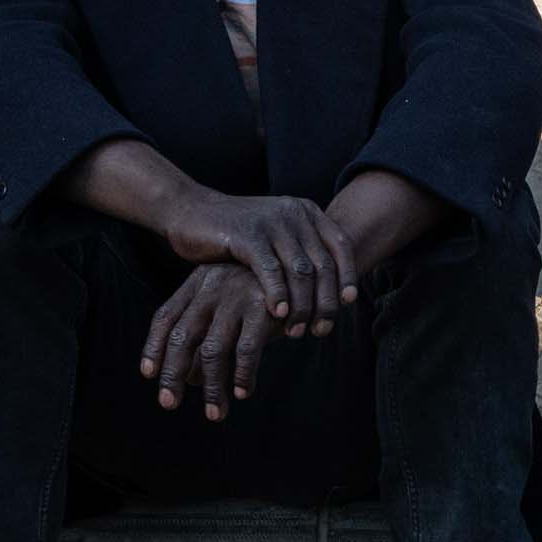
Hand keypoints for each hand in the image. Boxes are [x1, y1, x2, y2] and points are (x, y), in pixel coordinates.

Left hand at [141, 262, 280, 416]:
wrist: (307, 269)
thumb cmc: (264, 290)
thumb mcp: (230, 299)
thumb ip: (208, 328)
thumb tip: (185, 378)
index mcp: (199, 281)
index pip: (165, 316)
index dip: (154, 347)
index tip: (149, 374)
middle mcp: (213, 285)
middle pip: (182, 336)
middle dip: (172, 374)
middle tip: (169, 403)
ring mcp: (238, 295)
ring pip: (212, 351)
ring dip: (212, 387)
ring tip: (215, 414)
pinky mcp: (265, 307)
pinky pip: (246, 351)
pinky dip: (242, 376)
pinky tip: (242, 392)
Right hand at [157, 186, 356, 332]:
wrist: (191, 211)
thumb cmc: (237, 234)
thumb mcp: (275, 237)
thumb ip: (299, 254)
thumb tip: (330, 291)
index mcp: (307, 212)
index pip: (341, 245)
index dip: (348, 275)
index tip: (349, 303)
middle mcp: (294, 214)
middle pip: (323, 264)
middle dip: (326, 301)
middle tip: (323, 329)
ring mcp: (272, 222)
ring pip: (300, 271)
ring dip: (302, 305)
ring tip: (298, 330)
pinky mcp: (247, 234)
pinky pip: (270, 270)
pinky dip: (278, 294)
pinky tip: (278, 314)